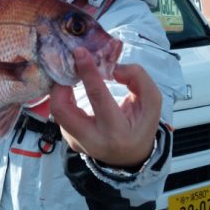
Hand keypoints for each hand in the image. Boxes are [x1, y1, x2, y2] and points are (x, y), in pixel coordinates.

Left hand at [50, 47, 161, 167]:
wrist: (131, 156)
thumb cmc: (141, 125)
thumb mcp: (151, 102)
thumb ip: (138, 78)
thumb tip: (113, 68)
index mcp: (117, 131)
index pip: (98, 96)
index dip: (88, 72)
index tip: (80, 53)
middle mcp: (93, 140)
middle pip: (62, 110)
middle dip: (60, 85)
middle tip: (68, 67)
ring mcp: (77, 143)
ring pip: (57, 112)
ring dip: (61, 90)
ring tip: (71, 75)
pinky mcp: (69, 140)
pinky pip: (61, 115)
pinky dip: (64, 98)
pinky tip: (72, 88)